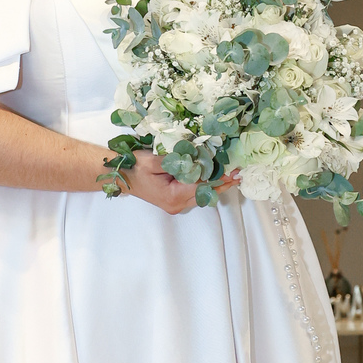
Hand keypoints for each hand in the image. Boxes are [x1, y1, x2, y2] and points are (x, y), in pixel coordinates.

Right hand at [122, 153, 240, 212]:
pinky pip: (195, 193)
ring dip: (216, 184)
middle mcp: (177, 204)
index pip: (202, 186)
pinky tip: (215, 176)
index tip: (234, 172)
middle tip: (239, 173)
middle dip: (222, 182)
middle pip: (205, 193)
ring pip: (202, 194)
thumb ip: (176, 161)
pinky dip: (206, 184)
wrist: (123, 176)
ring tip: (232, 173)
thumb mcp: (153, 161)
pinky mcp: (176, 201)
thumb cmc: (135, 167)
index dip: (219, 178)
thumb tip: (197, 158)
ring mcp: (177, 205)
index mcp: (173, 196)